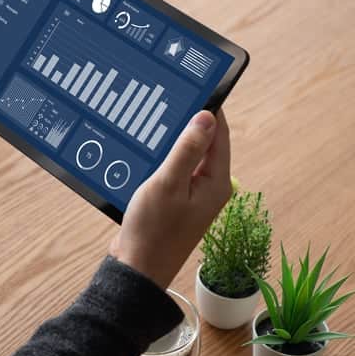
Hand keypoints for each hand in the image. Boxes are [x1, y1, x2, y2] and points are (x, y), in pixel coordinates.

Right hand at [110, 110, 231, 288]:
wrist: (136, 269)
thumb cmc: (152, 231)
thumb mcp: (168, 184)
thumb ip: (188, 150)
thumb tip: (207, 117)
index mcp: (216, 183)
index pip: (218, 135)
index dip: (208, 109)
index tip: (192, 87)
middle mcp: (209, 188)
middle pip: (202, 144)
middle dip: (186, 123)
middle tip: (166, 101)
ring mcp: (191, 196)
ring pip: (185, 157)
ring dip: (171, 142)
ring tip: (152, 122)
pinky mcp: (174, 202)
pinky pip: (172, 171)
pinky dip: (161, 159)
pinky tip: (144, 151)